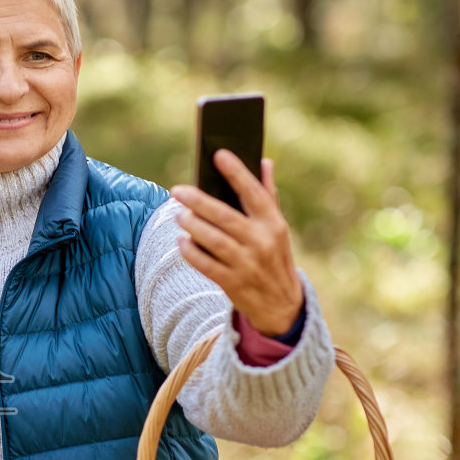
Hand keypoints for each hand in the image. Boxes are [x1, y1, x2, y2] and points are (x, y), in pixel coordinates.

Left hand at [171, 151, 303, 335]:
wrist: (281, 304)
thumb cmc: (273, 256)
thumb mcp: (277, 227)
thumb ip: (268, 195)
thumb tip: (264, 161)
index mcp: (273, 223)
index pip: (254, 192)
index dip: (237, 172)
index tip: (219, 155)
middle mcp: (262, 241)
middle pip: (226, 216)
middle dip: (199, 201)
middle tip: (178, 190)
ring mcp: (248, 263)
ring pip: (214, 240)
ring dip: (193, 226)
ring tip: (178, 214)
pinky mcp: (233, 283)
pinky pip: (206, 265)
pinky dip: (191, 252)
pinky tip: (181, 241)